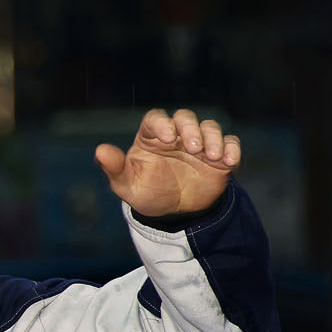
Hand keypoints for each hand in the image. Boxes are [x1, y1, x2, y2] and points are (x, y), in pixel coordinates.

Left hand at [95, 108, 239, 218]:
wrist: (175, 214)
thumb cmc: (148, 193)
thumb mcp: (127, 185)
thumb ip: (115, 168)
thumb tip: (99, 151)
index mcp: (152, 137)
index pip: (155, 119)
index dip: (161, 123)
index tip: (167, 136)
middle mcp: (177, 135)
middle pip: (185, 117)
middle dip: (190, 128)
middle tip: (192, 146)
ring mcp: (199, 143)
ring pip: (209, 127)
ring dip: (212, 137)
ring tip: (210, 156)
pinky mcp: (219, 156)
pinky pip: (230, 144)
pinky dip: (231, 148)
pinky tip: (229, 161)